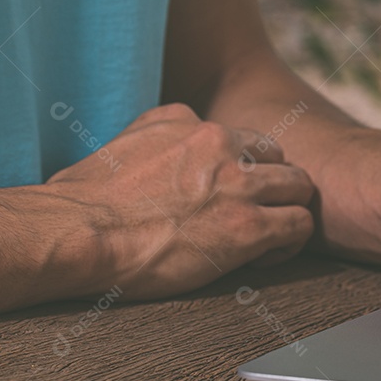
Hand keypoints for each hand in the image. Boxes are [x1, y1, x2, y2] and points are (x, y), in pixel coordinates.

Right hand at [43, 104, 314, 298]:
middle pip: (281, 158)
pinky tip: (263, 256)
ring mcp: (239, 186)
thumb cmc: (86, 201)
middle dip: (274, 187)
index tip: (233, 195)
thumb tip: (162, 143)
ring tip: (267, 236)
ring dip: (288, 211)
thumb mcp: (123, 142)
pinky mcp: (249, 226)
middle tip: (257, 214)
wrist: (79, 232)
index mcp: (191, 124)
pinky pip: (300, 225)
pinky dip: (290, 242)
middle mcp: (222, 146)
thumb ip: (158, 133)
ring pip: (300, 187)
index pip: (245, 139)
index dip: (246, 169)